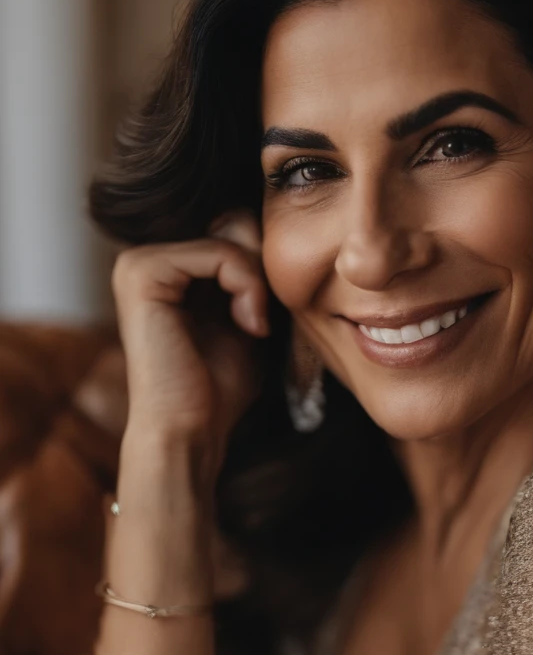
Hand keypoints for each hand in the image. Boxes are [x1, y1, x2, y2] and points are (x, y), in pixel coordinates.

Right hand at [111, 210, 270, 475]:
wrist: (190, 431)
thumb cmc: (218, 386)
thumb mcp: (246, 316)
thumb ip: (252, 273)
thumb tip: (272, 226)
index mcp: (168, 267)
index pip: (235, 227)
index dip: (265, 264)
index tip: (265, 315)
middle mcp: (147, 258)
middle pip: (234, 223)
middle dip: (262, 269)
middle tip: (260, 319)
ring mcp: (138, 261)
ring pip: (230, 237)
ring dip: (257, 283)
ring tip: (253, 326)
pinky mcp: (141, 271)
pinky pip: (218, 251)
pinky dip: (247, 286)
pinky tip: (247, 325)